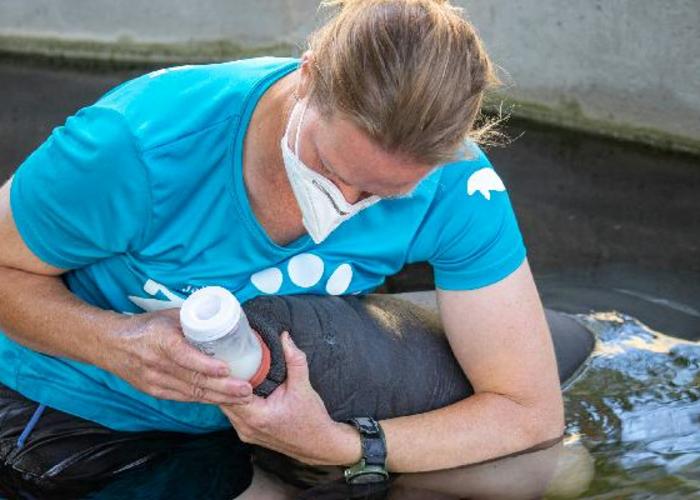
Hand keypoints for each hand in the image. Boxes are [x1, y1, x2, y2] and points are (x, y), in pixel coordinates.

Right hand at [105, 307, 251, 403]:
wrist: (110, 344)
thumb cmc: (145, 326)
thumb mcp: (169, 316)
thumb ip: (194, 321)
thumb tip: (224, 320)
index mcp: (161, 341)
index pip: (185, 357)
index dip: (207, 365)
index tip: (227, 369)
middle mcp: (157, 364)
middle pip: (194, 380)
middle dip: (223, 388)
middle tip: (247, 390)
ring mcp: (155, 381)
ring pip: (192, 393)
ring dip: (219, 398)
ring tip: (242, 398)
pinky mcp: (155, 391)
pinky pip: (184, 397)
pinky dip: (205, 399)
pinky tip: (222, 400)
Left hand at [220, 332, 361, 465]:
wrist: (319, 445)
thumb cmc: (312, 420)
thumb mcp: (304, 387)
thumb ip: (294, 360)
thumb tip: (285, 338)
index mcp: (256, 417)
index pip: (229, 393)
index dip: (226, 375)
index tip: (226, 357)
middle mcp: (246, 427)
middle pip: (223, 400)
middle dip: (223, 380)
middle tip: (226, 358)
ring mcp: (245, 432)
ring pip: (226, 407)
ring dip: (227, 390)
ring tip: (230, 368)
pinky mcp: (248, 433)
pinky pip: (233, 413)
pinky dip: (233, 399)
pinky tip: (238, 386)